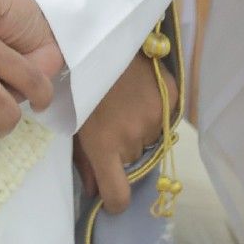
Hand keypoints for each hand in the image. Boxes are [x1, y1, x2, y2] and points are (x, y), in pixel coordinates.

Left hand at [75, 51, 166, 212]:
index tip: (113, 199)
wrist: (102, 42)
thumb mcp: (72, 124)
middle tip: (113, 126)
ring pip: (151, 141)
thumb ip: (83, 163)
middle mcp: (132, 136)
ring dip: (140, 132)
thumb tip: (94, 195)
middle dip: (124, 152)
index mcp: (104, 145)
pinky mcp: (171, 99)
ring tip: (126, 106)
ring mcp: (155, 117)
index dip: (116, 202)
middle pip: (134, 162)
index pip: (119, 195)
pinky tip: (140, 94)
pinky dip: (156, 113)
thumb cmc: (80, 85)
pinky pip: (166, 120)